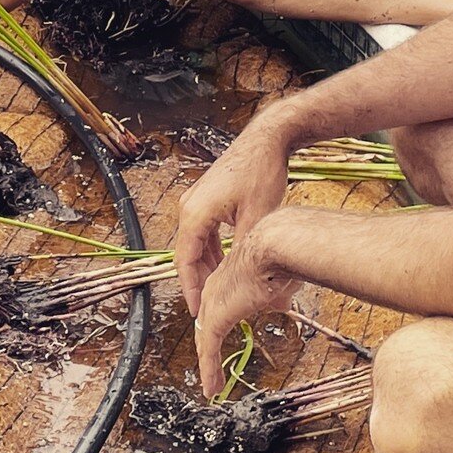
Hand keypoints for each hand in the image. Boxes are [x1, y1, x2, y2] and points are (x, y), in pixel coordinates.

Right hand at [174, 121, 290, 317]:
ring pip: (196, 243)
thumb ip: (244, 251)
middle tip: (210, 309)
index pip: (185, 261)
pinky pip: (204, 231)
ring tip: (219, 292)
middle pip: (188, 254)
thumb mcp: (257, 218)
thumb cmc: (262, 172)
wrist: (267, 139)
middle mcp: (189, 206)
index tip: (198, 314)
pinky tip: (226, 264)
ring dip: (207, 266)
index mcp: (195, 213)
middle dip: (199, 282)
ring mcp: (197, 200)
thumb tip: (244, 281)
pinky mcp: (207, 197)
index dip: (191, 290)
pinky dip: (212, 250)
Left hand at [194, 217, 300, 397]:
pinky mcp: (215, 317)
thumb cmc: (281, 256)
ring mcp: (213, 302)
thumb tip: (281, 301)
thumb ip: (275, 294)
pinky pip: (208, 350)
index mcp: (231, 276)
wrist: (275, 245)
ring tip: (212, 384)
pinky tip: (212, 388)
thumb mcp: (279, 281)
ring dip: (208, 364)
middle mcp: (216, 288)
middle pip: (206, 323)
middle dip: (207, 346)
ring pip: (205, 339)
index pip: (220, 304)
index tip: (222, 335)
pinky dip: (209, 370)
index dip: (220, 322)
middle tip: (211, 367)